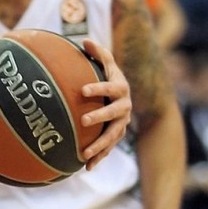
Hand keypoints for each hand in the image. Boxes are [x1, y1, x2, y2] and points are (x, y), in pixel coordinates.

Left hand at [79, 39, 131, 168]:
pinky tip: (86, 168)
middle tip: (83, 120)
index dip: (98, 88)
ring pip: (112, 136)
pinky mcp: (117, 135)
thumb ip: (98, 53)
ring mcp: (122, 123)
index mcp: (120, 88)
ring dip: (100, 145)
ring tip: (84, 153)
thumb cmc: (108, 76)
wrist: (122, 95)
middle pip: (114, 115)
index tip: (82, 90)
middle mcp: (125, 107)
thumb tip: (85, 40)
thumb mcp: (106, 63)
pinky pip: (109, 148)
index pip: (110, 88)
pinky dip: (99, 157)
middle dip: (99, 117)